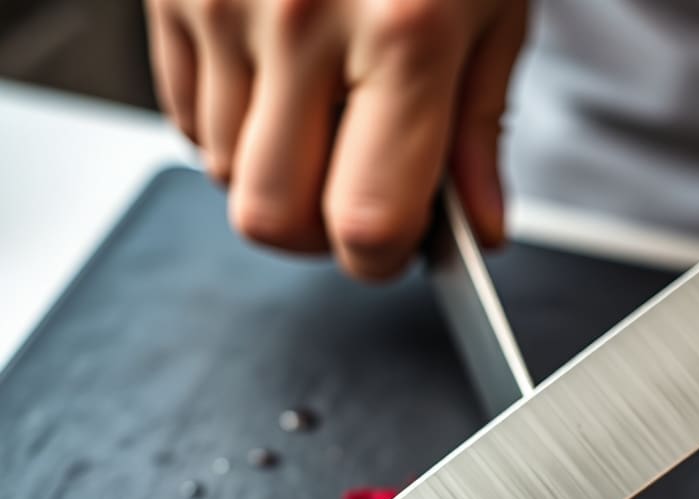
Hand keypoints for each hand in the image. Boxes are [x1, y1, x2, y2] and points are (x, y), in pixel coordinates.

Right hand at [145, 0, 527, 278]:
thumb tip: (474, 231)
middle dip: (319, 234)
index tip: (393, 248)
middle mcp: (301, 14)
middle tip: (356, 195)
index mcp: (403, 31)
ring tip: (323, 113)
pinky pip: (188, 119)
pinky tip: (278, 83)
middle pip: (273, 218)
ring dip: (278, 174)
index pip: (366, 221)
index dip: (379, 258)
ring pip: (227, 176)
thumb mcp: (496, 10)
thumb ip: (479, 133)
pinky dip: (234, 127)